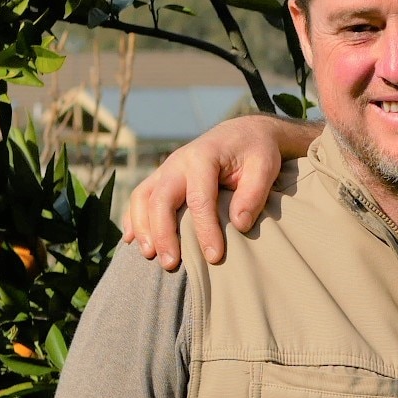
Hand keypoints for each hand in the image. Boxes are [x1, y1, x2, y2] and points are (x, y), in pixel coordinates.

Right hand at [121, 115, 316, 268]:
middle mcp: (178, 162)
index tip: (214, 257)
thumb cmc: (256, 152)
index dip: (205, 230)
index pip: (200, 199)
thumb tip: (239, 225)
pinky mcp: (161, 177)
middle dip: (163, 233)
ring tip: (149, 255)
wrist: (242, 133)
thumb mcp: (265, 167)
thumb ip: (253, 194)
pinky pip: (139, 197)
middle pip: (161, 200)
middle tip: (171, 264)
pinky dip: (133, 218)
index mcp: (204, 157)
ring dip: (142, 228)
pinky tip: (132, 240)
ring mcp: (166, 169)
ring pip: (142, 198)